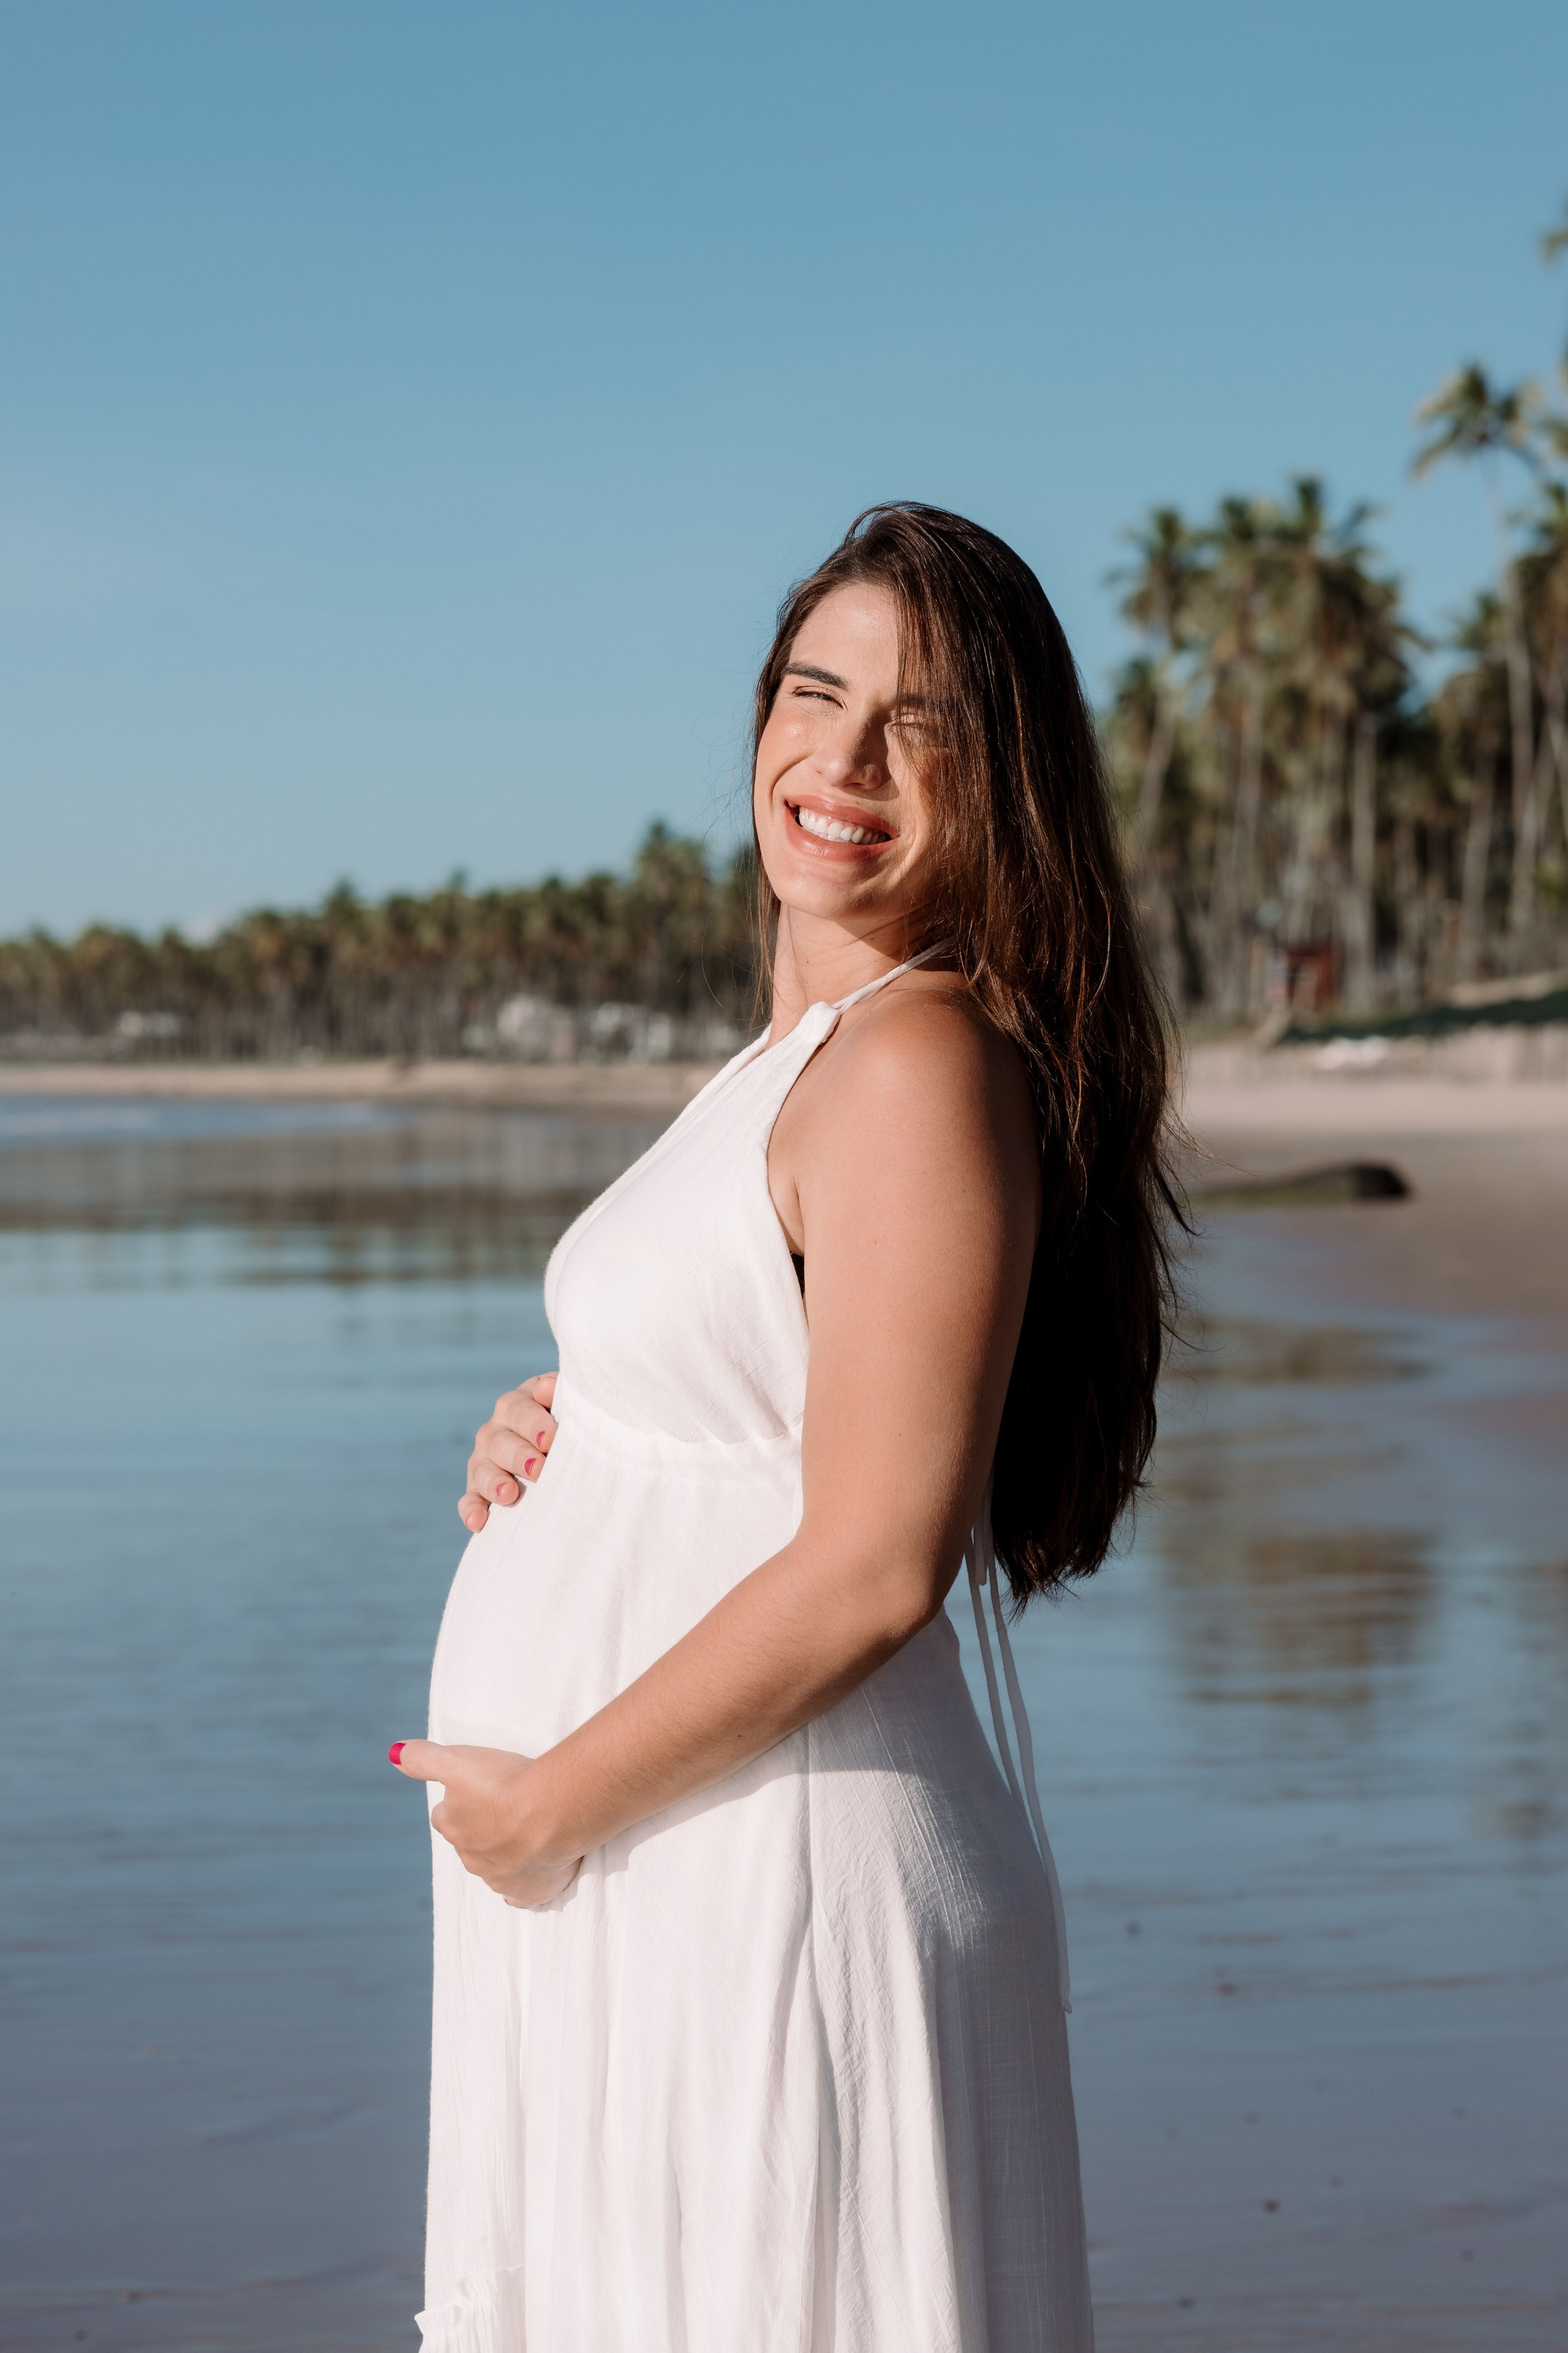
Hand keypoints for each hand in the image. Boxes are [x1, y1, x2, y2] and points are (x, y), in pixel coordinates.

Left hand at [390, 1739, 582, 1908]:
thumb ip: (423, 1759)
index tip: (476, 1791)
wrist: (551, 1812)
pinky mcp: (530, 1891)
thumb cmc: (503, 1782)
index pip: (444, 1817)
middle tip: (506, 1808)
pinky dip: (522, 1889)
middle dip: (482, 1830)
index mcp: (452, 1827)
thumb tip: (393, 1753)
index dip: (458, 1804)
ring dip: (503, 1854)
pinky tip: (526, 1882)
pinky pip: (521, 1895)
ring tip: (524, 1835)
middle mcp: (471, 1857)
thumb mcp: (457, 1760)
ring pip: (494, 1868)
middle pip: (470, 1843)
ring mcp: (500, 1877)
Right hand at [461, 1372, 558, 1532]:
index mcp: (517, 1405)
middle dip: (519, 1456)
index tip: (550, 1440)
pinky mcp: (478, 1488)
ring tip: (509, 1495)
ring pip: (482, 1469)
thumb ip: (558, 1392)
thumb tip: (545, 1387)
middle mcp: (496, 1430)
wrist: (561, 1445)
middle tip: (538, 1470)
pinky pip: (470, 1498)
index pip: (519, 1410)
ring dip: (494, 1483)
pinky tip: (478, 1522)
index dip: (534, 1424)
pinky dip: (471, 1510)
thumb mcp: (566, 1401)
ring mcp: (484, 1460)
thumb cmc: (569, 1420)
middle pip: (499, 1441)